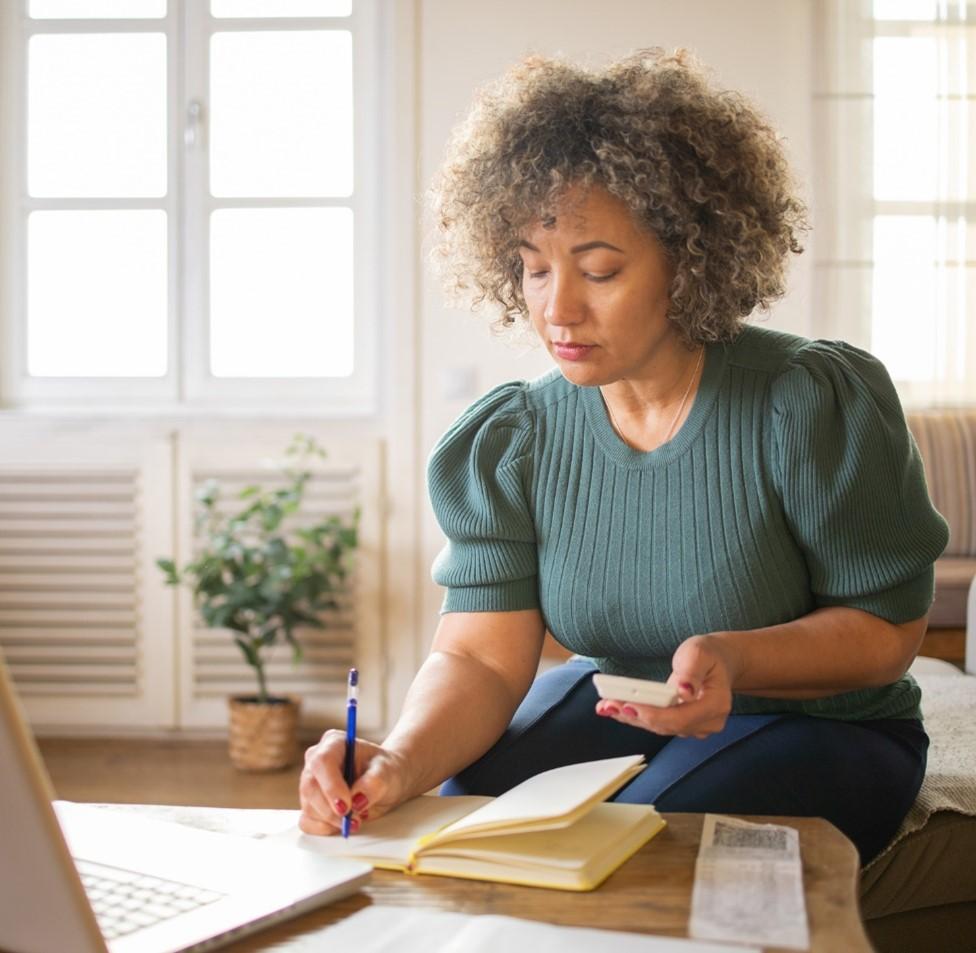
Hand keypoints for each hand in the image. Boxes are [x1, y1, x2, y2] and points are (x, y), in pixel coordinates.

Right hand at [298, 731, 410, 835]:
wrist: (385, 781)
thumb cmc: (385, 770)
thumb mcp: (387, 771)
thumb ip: (374, 782)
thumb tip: (357, 800)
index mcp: (333, 743)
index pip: (322, 762)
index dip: (331, 786)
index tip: (346, 806)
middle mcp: (316, 761)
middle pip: (310, 787)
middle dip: (331, 810)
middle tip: (354, 819)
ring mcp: (311, 783)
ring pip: (309, 807)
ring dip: (331, 820)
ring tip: (356, 818)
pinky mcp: (310, 804)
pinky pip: (307, 821)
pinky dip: (324, 828)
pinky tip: (342, 823)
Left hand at [594, 635, 737, 738]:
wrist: (719, 661)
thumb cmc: (709, 655)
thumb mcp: (699, 653)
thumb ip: (691, 671)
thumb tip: (683, 691)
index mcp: (715, 704)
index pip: (681, 717)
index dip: (653, 715)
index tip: (629, 706)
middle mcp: (707, 722)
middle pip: (666, 725)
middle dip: (635, 716)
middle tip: (607, 705)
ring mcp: (696, 727)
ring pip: (659, 727)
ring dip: (631, 717)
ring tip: (606, 706)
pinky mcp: (683, 725)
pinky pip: (658, 723)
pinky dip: (637, 715)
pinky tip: (616, 708)